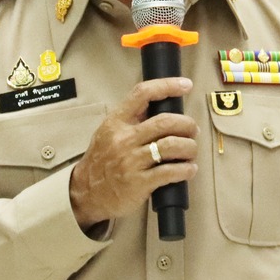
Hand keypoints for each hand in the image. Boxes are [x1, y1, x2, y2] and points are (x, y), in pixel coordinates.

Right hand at [68, 77, 198, 230]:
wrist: (86, 193)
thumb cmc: (101, 162)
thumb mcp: (108, 133)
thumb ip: (130, 120)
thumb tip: (160, 105)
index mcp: (116, 122)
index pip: (142, 94)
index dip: (167, 86)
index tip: (186, 85)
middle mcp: (124, 139)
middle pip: (166, 122)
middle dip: (187, 124)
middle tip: (193, 130)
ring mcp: (132, 161)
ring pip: (172, 145)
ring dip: (190, 147)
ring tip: (191, 151)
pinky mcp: (140, 183)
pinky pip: (171, 172)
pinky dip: (186, 169)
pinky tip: (189, 169)